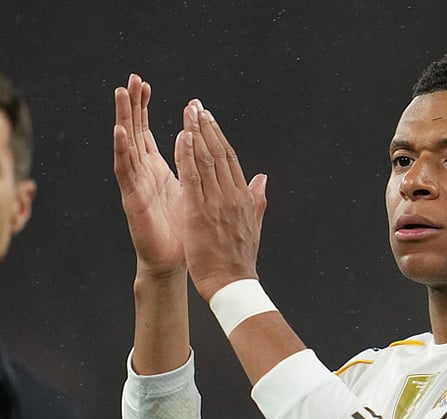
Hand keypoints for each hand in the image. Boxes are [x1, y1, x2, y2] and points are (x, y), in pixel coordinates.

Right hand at [113, 74, 185, 277]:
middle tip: (131, 79)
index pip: (145, 131)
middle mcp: (142, 174)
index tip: (144, 84)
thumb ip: (195, 169)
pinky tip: (119, 131)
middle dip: (131, 105)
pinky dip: (121, 150)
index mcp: (155, 170)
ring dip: (122, 119)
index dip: (143, 108)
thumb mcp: (193, 191)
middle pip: (133, 132)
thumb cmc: (181, 231)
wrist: (173, 262)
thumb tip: (205, 148)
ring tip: (120, 94)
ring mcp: (135, 185)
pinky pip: (125, 171)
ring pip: (126, 145)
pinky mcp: (132, 199)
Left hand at [175, 100, 267, 300]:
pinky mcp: (200, 212)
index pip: (230, 159)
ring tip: (188, 111)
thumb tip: (263, 178)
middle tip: (195, 105)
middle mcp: (232, 195)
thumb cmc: (238, 261)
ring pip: (206, 160)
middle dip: (206, 126)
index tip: (208, 118)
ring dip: (196, 132)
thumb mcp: (252, 226)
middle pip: (219, 153)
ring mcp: (217, 202)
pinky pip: (193, 178)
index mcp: (243, 197)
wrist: (232, 285)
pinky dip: (188, 155)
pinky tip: (182, 137)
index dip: (218, 136)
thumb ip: (257, 199)